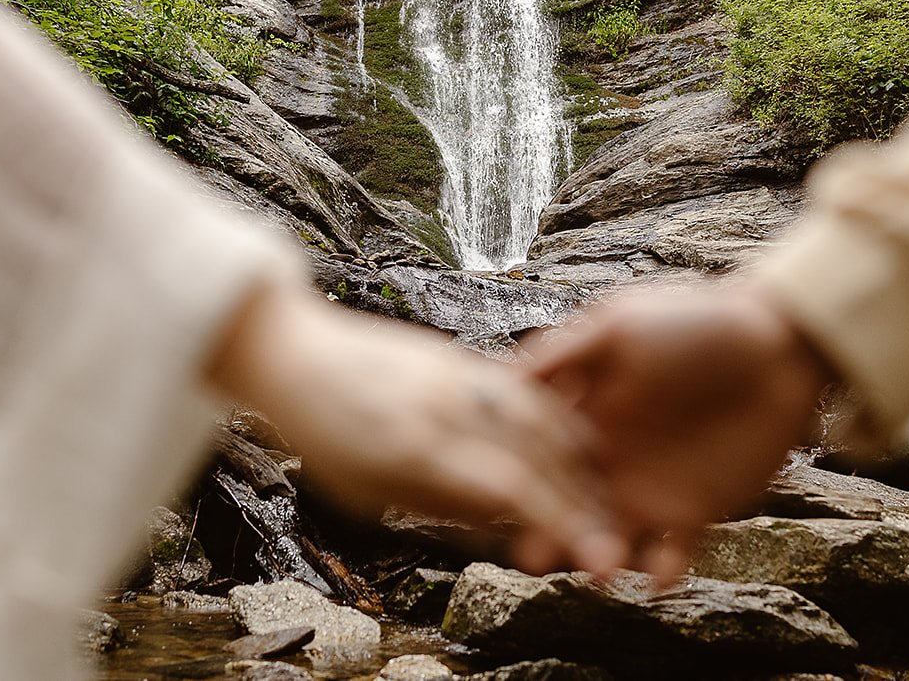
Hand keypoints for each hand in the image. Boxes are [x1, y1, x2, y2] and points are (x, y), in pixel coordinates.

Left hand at [205, 281, 627, 576]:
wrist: (294, 351)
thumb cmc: (322, 433)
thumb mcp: (366, 492)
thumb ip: (439, 505)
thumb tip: (505, 528)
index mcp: (415, 447)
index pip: (508, 486)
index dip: (558, 523)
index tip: (591, 557)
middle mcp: (446, 406)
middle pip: (537, 452)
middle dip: (584, 504)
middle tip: (614, 546)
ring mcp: (458, 374)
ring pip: (542, 415)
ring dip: (584, 460)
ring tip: (610, 497)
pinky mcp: (462, 356)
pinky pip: (527, 387)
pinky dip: (561, 419)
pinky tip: (580, 442)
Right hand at [527, 279, 836, 580]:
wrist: (778, 344)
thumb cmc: (695, 320)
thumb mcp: (621, 323)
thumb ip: (566, 352)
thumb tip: (502, 376)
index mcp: (583, 413)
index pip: (540, 456)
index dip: (517, 476)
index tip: (492, 497)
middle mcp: (608, 458)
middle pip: (568, 506)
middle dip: (549, 533)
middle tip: (533, 556)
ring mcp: (650, 487)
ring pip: (613, 536)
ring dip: (602, 558)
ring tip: (598, 573)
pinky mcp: (696, 509)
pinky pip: (674, 551)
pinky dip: (665, 570)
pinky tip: (660, 579)